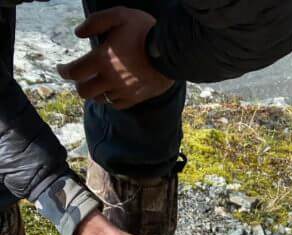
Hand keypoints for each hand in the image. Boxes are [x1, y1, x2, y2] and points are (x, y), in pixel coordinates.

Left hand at [58, 7, 173, 109]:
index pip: (74, 72)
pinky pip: (117, 104)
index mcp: (103, 60)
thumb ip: (95, 22)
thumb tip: (78, 33)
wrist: (172, 52)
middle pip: (84, 92)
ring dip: (95, 92)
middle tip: (81, 77)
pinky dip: (111, 98)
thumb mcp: (119, 15)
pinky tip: (113, 90)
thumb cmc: (145, 30)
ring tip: (97, 83)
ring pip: (100, 99)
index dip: (63, 71)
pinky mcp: (135, 98)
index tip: (61, 68)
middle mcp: (111, 79)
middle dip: (79, 85)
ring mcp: (124, 91)